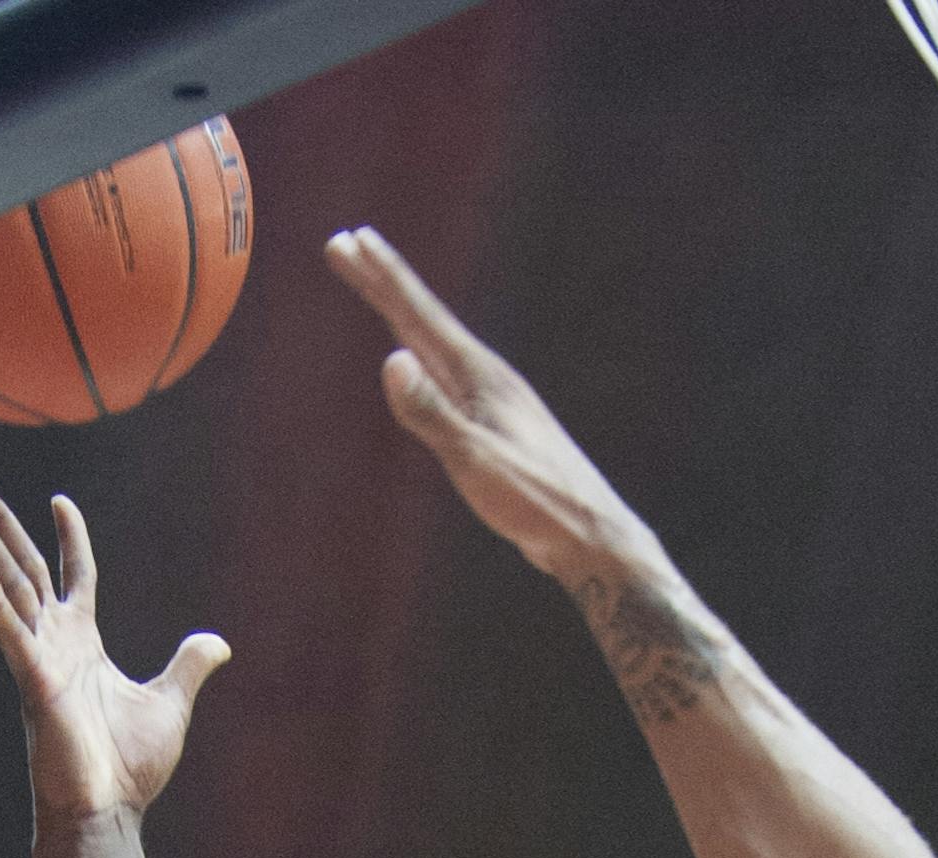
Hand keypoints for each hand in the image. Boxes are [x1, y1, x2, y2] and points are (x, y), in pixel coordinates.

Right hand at [0, 485, 229, 829]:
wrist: (109, 812)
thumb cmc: (129, 767)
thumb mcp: (170, 705)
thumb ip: (188, 668)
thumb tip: (218, 643)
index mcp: (84, 645)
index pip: (75, 577)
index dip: (70, 539)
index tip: (60, 502)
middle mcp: (56, 645)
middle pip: (28, 571)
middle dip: (2, 529)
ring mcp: (41, 662)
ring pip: (11, 590)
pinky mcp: (36, 686)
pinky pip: (13, 638)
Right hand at [325, 226, 643, 578]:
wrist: (591, 537)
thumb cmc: (537, 501)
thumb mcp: (477, 460)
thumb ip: (433, 413)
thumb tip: (392, 358)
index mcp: (480, 377)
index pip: (420, 315)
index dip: (383, 277)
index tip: (350, 239)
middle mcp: (488, 380)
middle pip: (424, 321)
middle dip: (383, 283)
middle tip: (346, 244)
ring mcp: (496, 404)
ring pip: (436, 349)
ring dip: (403, 319)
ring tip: (380, 293)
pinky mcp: (500, 430)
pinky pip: (448, 381)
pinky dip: (424, 362)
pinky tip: (423, 367)